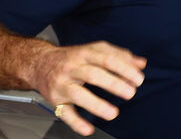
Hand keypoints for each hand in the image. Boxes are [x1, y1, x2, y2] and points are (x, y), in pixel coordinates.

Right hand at [29, 41, 146, 135]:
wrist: (39, 63)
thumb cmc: (73, 58)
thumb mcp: (95, 50)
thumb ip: (119, 55)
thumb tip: (141, 63)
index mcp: (85, 53)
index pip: (107, 58)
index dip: (124, 68)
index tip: (138, 79)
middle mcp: (73, 68)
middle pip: (93, 74)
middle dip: (113, 83)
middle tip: (131, 93)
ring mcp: (63, 84)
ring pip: (79, 94)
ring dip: (97, 104)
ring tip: (113, 113)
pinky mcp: (55, 101)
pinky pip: (65, 113)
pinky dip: (76, 123)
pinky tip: (89, 129)